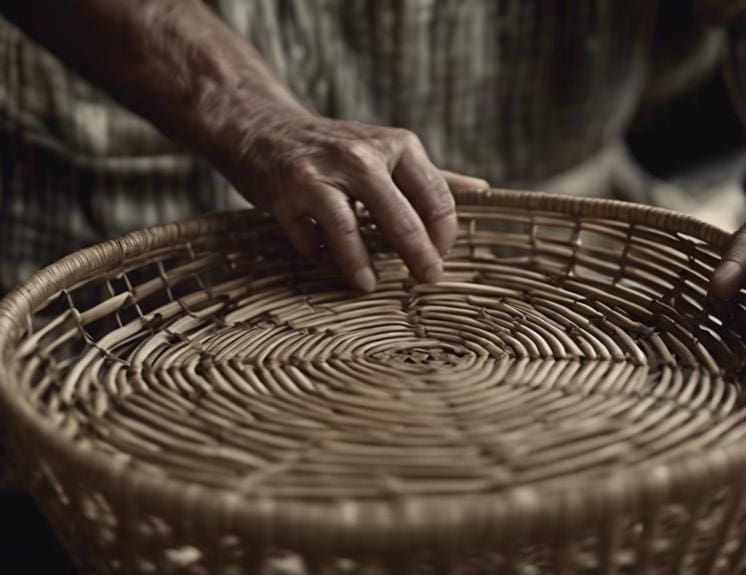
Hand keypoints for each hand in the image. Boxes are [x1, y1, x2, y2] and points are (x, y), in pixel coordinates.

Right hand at [227, 111, 486, 291]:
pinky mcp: (286, 193)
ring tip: (369, 286)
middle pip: (402, 218)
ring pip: (351, 230)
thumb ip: (430, 174)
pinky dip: (317, 251)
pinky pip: (310, 236)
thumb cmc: (335, 149)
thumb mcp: (385, 150)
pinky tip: (319, 256)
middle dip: (419, 257)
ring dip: (362, 266)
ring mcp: (321, 173)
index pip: (436, 197)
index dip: (443, 235)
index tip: (440, 257)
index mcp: (396, 145)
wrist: (262, 126)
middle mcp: (361, 155)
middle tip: (427, 279)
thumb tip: (483, 190)